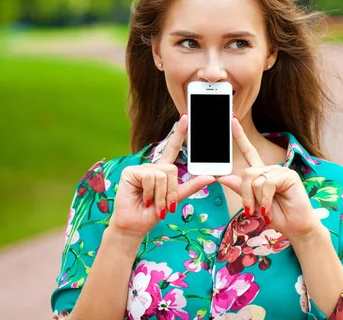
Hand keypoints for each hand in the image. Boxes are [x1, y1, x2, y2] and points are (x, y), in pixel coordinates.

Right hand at [109, 114, 214, 239]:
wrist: (135, 225)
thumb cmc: (152, 213)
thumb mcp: (176, 199)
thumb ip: (191, 187)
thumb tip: (211, 177)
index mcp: (162, 170)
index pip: (172, 148)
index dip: (179, 133)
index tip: (185, 117)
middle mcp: (152, 167)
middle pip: (172, 170)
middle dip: (170, 191)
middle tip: (163, 204)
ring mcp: (140, 168)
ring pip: (162, 175)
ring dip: (161, 195)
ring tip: (152, 203)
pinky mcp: (131, 172)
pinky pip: (150, 178)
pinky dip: (150, 193)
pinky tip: (143, 199)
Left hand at [218, 118, 319, 239]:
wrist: (295, 227)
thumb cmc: (277, 215)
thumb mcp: (254, 204)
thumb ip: (241, 189)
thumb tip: (222, 177)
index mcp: (261, 174)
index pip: (249, 151)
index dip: (240, 136)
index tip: (232, 120)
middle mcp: (270, 169)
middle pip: (246, 172)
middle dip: (246, 194)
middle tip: (251, 210)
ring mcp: (280, 171)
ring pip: (255, 179)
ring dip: (256, 199)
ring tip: (266, 210)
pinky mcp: (289, 175)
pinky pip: (267, 183)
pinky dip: (266, 199)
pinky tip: (270, 208)